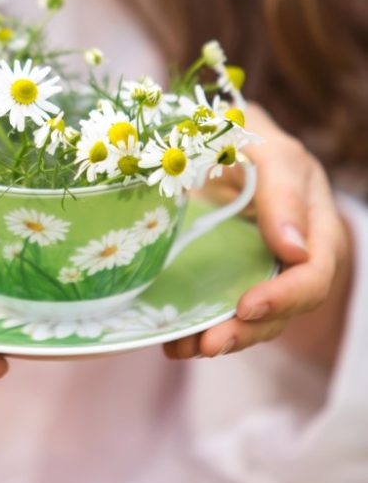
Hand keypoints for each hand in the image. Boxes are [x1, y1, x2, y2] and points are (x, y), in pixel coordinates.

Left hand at [164, 104, 352, 364]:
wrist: (205, 134)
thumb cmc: (242, 134)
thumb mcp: (264, 148)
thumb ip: (282, 192)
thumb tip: (295, 251)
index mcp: (314, 224)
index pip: (314, 273)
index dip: (285, 297)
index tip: (247, 306)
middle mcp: (291, 255)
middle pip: (283, 309)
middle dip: (247, 331)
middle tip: (209, 343)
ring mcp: (257, 268)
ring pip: (250, 319)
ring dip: (217, 338)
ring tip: (184, 348)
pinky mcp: (224, 275)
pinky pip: (216, 310)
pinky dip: (193, 327)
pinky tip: (169, 340)